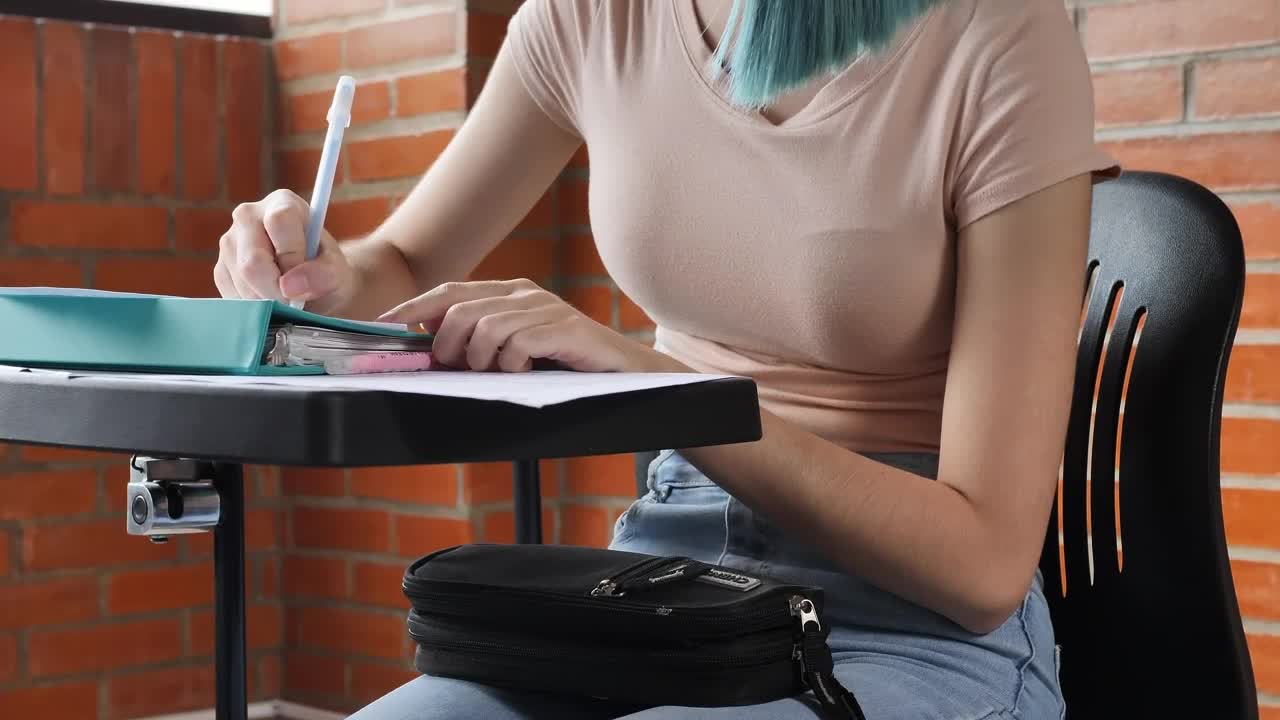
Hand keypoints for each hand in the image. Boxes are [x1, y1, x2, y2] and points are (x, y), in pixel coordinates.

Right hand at [215, 189, 356, 314]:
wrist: (311, 283)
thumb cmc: (325, 270)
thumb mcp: (336, 271)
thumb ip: (323, 275)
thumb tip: (289, 287)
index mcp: (282, 203)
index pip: (278, 222)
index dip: (292, 256)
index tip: (304, 275)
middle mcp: (248, 215)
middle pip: (252, 259)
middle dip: (276, 289)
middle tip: (294, 300)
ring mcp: (229, 242)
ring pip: (241, 280)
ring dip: (267, 300)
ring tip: (286, 297)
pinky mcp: (220, 268)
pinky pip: (232, 294)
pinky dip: (254, 306)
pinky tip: (270, 298)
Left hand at [378, 279, 686, 372]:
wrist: (624, 372)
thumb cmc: (565, 365)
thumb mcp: (516, 349)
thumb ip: (481, 342)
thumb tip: (432, 347)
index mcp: (510, 292)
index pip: (450, 291)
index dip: (413, 307)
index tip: (384, 325)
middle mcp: (525, 293)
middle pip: (460, 309)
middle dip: (446, 345)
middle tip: (455, 368)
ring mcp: (546, 308)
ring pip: (485, 327)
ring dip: (481, 359)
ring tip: (498, 372)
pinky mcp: (564, 329)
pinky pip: (517, 343)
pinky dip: (512, 364)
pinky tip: (525, 372)